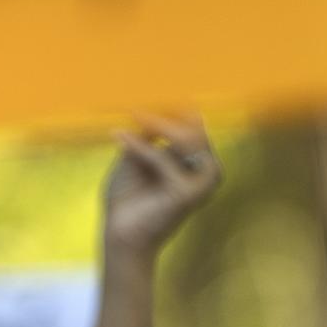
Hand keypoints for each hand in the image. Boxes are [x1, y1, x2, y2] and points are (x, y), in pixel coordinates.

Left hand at [103, 116, 219, 256]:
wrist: (120, 235)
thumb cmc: (127, 199)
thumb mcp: (135, 156)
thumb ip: (149, 132)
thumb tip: (156, 102)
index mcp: (198, 161)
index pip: (194, 123)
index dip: (174, 106)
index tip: (149, 90)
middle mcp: (206, 171)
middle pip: (195, 127)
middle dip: (167, 113)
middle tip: (137, 103)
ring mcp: (202, 183)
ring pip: (186, 139)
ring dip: (158, 124)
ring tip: (133, 114)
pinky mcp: (187, 194)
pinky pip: (163, 159)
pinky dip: (140, 147)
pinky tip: (119, 136)